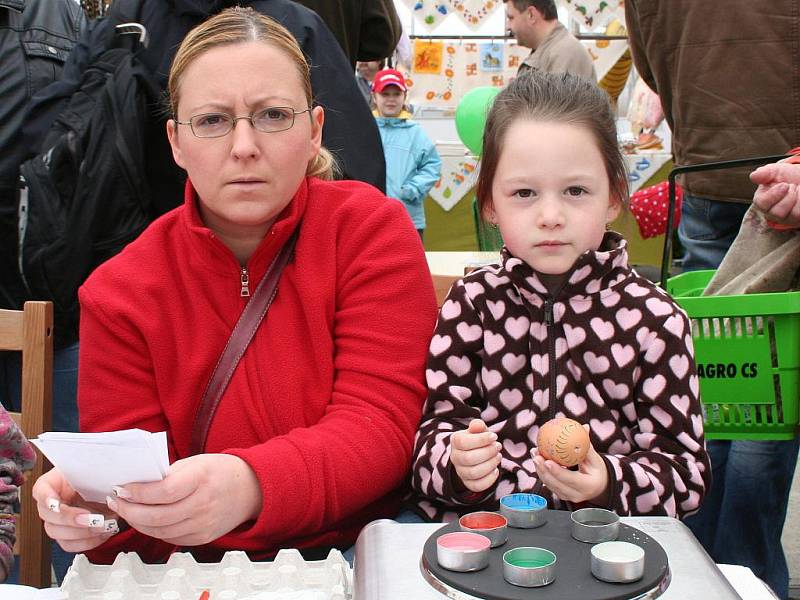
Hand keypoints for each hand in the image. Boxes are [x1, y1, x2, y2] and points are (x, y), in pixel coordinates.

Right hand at [32, 468, 116, 552]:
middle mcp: (51, 503)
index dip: (47, 498)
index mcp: (53, 483)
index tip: (57, 503)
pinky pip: (70, 545)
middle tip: (92, 518)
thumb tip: (105, 480)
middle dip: (70, 519)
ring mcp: (57, 521)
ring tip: (102, 526)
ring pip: (57, 533)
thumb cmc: (99, 476)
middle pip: (48, 516)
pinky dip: (87, 542)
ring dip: (80, 533)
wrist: (110, 489)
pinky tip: (103, 534)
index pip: (41, 490)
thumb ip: (93, 473)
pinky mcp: (68, 535)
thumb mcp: (95, 469)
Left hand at [106, 454, 261, 545]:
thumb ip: (168, 474)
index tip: (122, 488)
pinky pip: (170, 538)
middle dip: (130, 510)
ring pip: (160, 531)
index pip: (163, 491)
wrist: (250, 488)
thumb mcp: (195, 462)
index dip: (138, 493)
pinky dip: (153, 530)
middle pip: (158, 516)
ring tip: (126, 510)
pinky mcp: (202, 537)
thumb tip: (136, 485)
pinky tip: (145, 520)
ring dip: (137, 522)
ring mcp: (204, 523)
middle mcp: (204, 503)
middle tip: (116, 501)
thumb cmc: (220, 471)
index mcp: (201, 478)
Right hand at [450, 419, 501, 492]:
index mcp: (455, 441)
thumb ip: (478, 426)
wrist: (473, 453)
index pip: (463, 442)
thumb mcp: (477, 430)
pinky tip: (495, 470)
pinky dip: (489, 479)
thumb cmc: (477, 440)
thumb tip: (478, 424)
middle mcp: (455, 457)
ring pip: (474, 473)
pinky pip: (477, 486)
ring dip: (490, 464)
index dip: (481, 440)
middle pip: (469, 459)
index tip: (494, 436)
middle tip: (498, 447)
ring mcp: (460, 472)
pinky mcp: (468, 483)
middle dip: (488, 452)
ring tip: (498, 456)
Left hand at [532, 425, 607, 503]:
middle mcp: (576, 495)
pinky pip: (548, 483)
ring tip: (534, 453)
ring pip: (549, 484)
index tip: (547, 461)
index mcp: (588, 486)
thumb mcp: (596, 460)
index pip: (570, 480)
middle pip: (555, 484)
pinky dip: (542, 471)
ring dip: (539, 468)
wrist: (598, 487)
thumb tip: (584, 427)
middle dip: (543, 469)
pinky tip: (537, 458)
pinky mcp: (560, 495)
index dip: (557, 471)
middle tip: (536, 455)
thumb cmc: (597, 470)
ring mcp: (567, 496)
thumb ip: (587, 445)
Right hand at [750, 161, 799, 227]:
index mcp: (762, 201)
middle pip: (776, 213)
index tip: (784, 184)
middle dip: (787, 196)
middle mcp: (772, 213)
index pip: (762, 203)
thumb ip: (764, 173)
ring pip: (791, 215)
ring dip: (795, 198)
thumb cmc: (786, 176)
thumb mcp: (775, 171)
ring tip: (796, 190)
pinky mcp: (797, 218)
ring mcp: (786, 217)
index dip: (773, 194)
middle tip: (791, 186)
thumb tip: (753, 176)